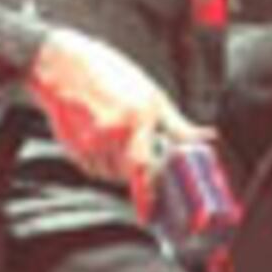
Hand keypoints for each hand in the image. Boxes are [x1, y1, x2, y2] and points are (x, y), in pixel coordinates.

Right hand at [27, 30, 197, 207]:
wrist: (64, 65)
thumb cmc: (111, 75)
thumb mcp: (151, 95)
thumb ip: (178, 125)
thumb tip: (207, 138)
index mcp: (138, 117)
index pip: (145, 166)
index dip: (148, 189)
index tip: (152, 205)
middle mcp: (114, 131)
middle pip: (129, 173)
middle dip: (137, 171)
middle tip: (138, 153)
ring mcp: (90, 141)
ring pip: (111, 174)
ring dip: (118, 167)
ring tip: (115, 137)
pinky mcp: (73, 147)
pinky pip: (93, 169)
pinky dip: (100, 162)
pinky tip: (99, 137)